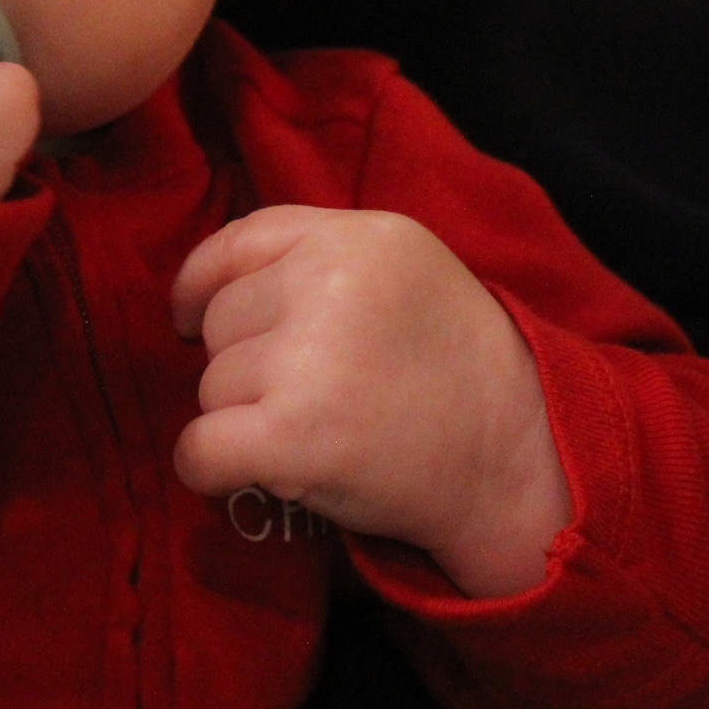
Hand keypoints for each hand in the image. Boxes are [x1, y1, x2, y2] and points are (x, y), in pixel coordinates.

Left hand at [170, 206, 572, 599]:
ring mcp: (308, 359)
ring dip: (244, 418)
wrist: (518, 461)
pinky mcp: (292, 436)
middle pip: (220, 319)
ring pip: (211, 385)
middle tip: (316, 394)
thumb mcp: (404, 269)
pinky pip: (198, 449)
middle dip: (246, 361)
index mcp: (359, 235)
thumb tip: (203, 291)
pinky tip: (255, 472)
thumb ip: (318, 256)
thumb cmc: (456, 366)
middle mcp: (329, 283)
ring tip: (320, 430)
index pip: (237, 241)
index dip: (200, 284)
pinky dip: (210, 469)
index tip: (189, 318)